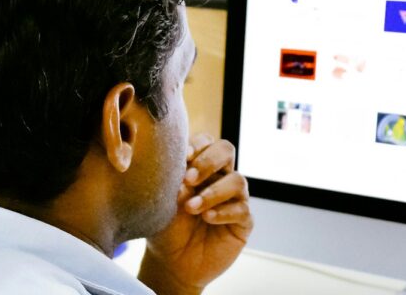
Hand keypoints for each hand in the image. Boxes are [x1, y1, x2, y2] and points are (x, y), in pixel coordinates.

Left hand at [138, 134, 252, 294]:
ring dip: (213, 192)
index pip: (206, 142)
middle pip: (226, 150)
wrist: (171, 263)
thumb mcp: (162, 202)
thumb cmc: (165, 228)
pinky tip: (207, 218)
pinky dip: (223, 212)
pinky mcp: (243, 221)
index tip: (184, 157)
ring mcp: (234, 198)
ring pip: (238, 180)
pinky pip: (242, 209)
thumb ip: (172, 182)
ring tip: (192, 208)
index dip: (198, 145)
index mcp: (199, 167)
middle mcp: (219, 177)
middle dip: (209, 161)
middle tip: (189, 179)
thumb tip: (182, 170)